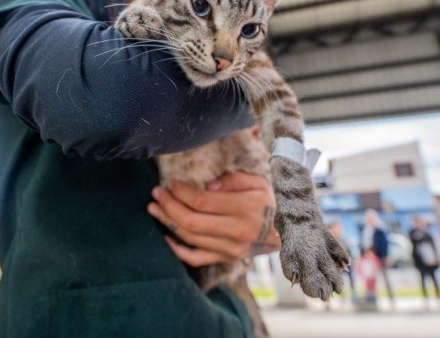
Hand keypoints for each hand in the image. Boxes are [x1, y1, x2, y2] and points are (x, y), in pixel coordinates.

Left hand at [147, 171, 280, 266]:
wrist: (285, 232)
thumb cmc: (268, 201)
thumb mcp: (258, 182)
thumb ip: (232, 180)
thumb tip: (207, 186)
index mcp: (244, 209)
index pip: (202, 202)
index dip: (181, 192)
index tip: (170, 183)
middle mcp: (235, 233)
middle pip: (191, 221)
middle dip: (168, 206)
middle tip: (156, 193)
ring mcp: (229, 250)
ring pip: (189, 238)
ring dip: (167, 222)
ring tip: (154, 208)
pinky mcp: (226, 259)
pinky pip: (195, 258)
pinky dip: (177, 249)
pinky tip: (165, 236)